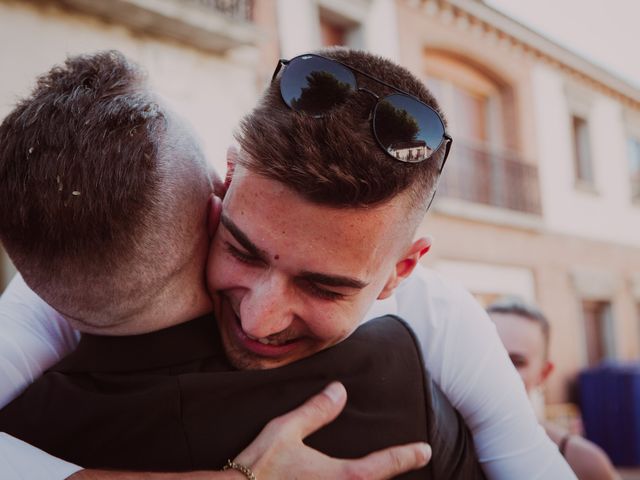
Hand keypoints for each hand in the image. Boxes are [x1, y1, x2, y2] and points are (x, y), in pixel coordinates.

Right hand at [234, 381, 431, 478]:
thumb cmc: (259, 466)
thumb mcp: (286, 430)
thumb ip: (316, 410)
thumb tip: (340, 389)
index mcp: (341, 476)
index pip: (384, 464)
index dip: (406, 455)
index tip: (424, 449)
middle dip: (393, 475)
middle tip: (411, 463)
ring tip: (378, 475)